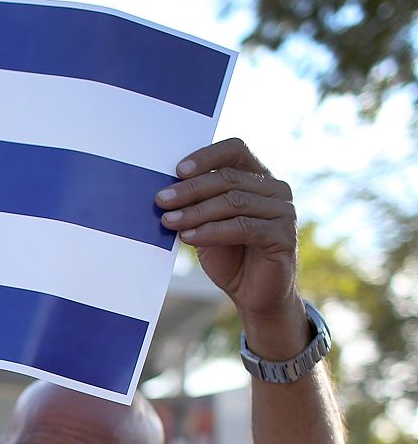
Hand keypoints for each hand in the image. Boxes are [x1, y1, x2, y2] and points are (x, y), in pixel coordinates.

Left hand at [156, 138, 305, 348]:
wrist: (253, 294)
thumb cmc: (228, 255)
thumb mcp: (205, 225)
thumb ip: (194, 206)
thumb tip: (163, 193)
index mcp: (257, 177)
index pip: (235, 150)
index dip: (206, 156)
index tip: (177, 170)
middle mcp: (275, 189)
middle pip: (228, 178)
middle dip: (190, 189)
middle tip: (161, 200)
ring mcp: (283, 210)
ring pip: (234, 202)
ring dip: (196, 211)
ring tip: (168, 221)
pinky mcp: (283, 235)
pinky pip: (243, 227)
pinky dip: (211, 231)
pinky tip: (188, 237)